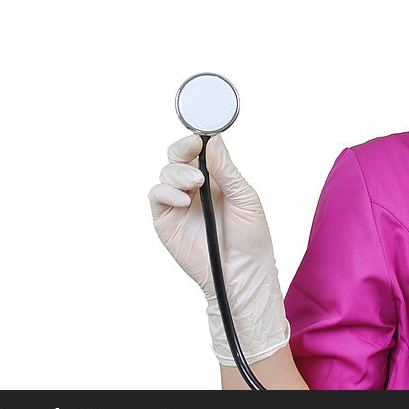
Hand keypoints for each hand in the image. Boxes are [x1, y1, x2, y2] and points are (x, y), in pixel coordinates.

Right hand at [148, 133, 289, 363]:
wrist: (242, 272)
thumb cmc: (251, 237)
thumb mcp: (245, 197)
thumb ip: (227, 170)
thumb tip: (214, 140)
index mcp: (216, 179)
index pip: (199, 151)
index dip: (195, 140)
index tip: (200, 136)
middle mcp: (195, 188)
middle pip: (176, 158)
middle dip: (181, 149)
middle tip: (192, 149)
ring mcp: (178, 204)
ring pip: (165, 174)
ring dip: (178, 173)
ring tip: (195, 184)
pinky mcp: (166, 221)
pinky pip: (157, 196)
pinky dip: (167, 192)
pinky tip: (184, 200)